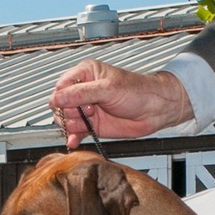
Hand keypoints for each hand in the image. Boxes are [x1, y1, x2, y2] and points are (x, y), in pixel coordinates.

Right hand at [48, 59, 193, 146]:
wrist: (156, 109)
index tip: (75, 104)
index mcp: (85, 74)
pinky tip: (75, 141)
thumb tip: (58, 97)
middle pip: (60, 104)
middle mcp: (83, 91)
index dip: (63, 98)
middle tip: (88, 112)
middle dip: (70, 112)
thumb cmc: (139, 91)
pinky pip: (75, 132)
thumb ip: (81, 93)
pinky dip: (73, 137)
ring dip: (72, 125)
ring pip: (66, 119)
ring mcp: (87, 109)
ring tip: (88, 123)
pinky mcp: (92, 125)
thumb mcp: (108, 88)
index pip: (61, 86)